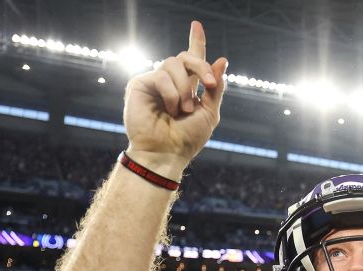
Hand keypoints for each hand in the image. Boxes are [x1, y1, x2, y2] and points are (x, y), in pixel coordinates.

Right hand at [123, 20, 226, 176]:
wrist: (167, 153)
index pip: (193, 61)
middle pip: (187, 56)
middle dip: (202, 67)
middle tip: (210, 85)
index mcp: (187, 87)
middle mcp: (170, 82)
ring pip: (174, 63)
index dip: (197, 42)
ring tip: (183, 111)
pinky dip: (172, 94)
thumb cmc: (187, 139)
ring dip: (185, 89)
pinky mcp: (140, 84)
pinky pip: (162, 76)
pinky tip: (170, 109)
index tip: (197, 25)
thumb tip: (222, 59)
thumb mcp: (210, 113)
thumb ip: (216, 88)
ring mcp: (155, 82)